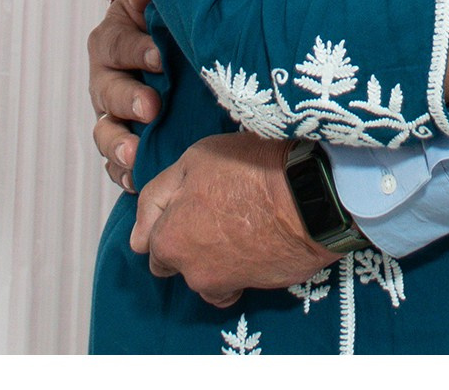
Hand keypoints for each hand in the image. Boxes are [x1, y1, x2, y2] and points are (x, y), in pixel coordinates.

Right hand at [88, 0, 163, 190]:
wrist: (173, 48)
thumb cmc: (165, 22)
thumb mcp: (157, 3)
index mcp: (112, 41)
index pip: (118, 45)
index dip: (137, 50)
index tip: (159, 57)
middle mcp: (105, 77)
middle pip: (108, 92)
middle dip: (128, 100)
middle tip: (150, 108)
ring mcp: (111, 113)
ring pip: (105, 131)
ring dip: (118, 143)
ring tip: (134, 154)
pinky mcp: (123, 140)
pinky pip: (115, 162)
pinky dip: (122, 173)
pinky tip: (137, 180)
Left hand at [130, 134, 340, 305]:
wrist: (310, 194)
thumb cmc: (251, 170)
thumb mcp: (194, 160)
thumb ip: (157, 196)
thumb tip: (138, 233)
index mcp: (167, 241)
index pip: (146, 242)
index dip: (164, 218)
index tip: (185, 202)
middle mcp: (190, 271)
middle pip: (174, 262)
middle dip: (183, 243)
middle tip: (211, 212)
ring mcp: (224, 284)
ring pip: (206, 275)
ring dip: (213, 258)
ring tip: (238, 225)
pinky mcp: (256, 288)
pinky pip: (237, 283)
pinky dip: (240, 269)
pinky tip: (254, 243)